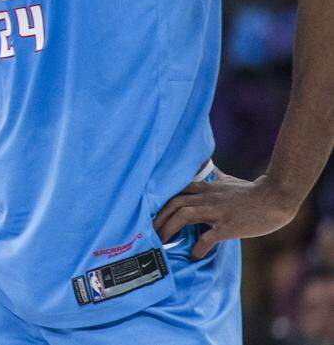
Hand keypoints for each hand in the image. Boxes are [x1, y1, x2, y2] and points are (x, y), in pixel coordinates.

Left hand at [153, 171, 298, 259]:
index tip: (148, 215)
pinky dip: (198, 247)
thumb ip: (212, 176)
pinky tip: (194, 256)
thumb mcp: (226, 180)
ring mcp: (216, 211)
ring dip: (169, 230)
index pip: (175, 192)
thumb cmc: (250, 191)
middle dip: (158, 218)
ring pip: (184, 215)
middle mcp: (206, 197)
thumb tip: (203, 166)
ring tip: (162, 243)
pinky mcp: (228, 225)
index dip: (159, 203)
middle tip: (149, 233)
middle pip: (173, 204)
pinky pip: (208, 237)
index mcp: (205, 187)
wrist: (275, 198)